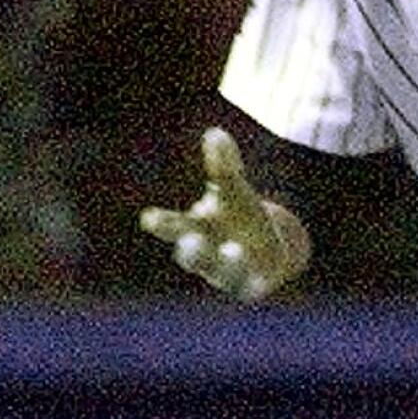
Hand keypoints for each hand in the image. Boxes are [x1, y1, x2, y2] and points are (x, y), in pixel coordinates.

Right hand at [138, 127, 309, 300]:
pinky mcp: (255, 286)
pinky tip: (268, 275)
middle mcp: (208, 258)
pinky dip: (258, 278)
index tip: (148, 218)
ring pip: (225, 272)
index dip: (162, 223)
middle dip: (191, 249)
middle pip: (194, 256)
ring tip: (235, 249)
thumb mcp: (233, 191)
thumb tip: (215, 132)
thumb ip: (224, 166)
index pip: (175, 227)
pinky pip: (255, 283)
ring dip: (228, 262)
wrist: (269, 253)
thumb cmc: (239, 218)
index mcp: (196, 231)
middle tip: (189, 239)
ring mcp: (230, 275)